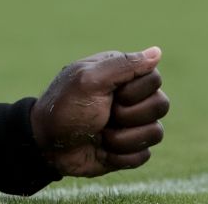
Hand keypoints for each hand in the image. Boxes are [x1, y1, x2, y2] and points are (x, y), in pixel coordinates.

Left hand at [30, 47, 169, 176]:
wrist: (46, 147)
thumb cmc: (64, 108)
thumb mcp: (90, 80)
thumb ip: (125, 65)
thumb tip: (157, 52)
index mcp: (120, 74)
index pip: (154, 78)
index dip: (135, 91)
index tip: (111, 94)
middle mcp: (130, 96)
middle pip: (161, 104)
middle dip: (129, 116)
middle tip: (104, 115)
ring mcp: (131, 124)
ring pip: (156, 132)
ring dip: (123, 138)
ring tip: (101, 134)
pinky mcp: (129, 148)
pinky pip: (144, 155)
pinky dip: (121, 156)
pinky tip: (103, 150)